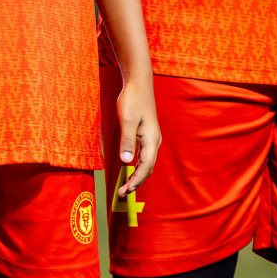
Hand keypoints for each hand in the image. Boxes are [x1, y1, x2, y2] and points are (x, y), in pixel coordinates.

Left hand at [113, 74, 160, 194]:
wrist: (138, 83)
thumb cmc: (132, 100)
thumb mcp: (128, 120)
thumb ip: (127, 141)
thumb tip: (126, 162)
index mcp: (151, 140)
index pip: (145, 167)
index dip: (136, 181)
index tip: (125, 190)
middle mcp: (154, 141)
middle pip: (147, 168)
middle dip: (136, 182)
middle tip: (122, 193)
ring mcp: (151, 138)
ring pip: (146, 163)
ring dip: (137, 176)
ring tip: (125, 186)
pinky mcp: (146, 134)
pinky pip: (144, 156)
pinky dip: (137, 166)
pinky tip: (130, 169)